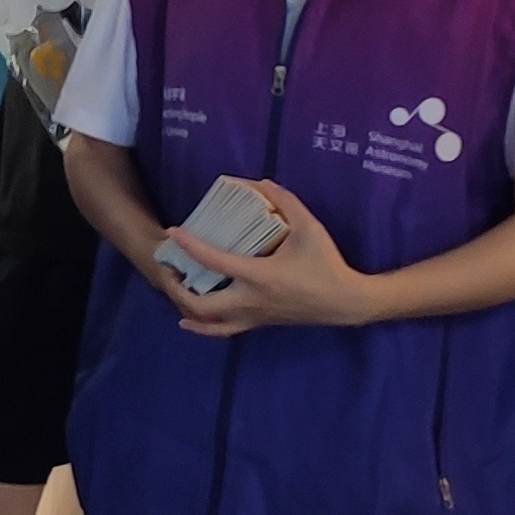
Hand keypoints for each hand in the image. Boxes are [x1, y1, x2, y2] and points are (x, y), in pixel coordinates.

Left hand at [169, 180, 376, 333]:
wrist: (345, 303)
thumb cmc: (326, 264)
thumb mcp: (310, 228)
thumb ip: (286, 203)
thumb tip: (262, 183)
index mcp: (259, 277)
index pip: (215, 261)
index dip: (190, 246)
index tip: (172, 232)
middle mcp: (251, 301)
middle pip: (200, 304)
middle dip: (177, 288)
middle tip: (169, 267)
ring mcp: (253, 316)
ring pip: (209, 323)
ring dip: (186, 308)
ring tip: (176, 289)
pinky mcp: (259, 324)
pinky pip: (223, 331)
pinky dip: (203, 327)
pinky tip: (189, 319)